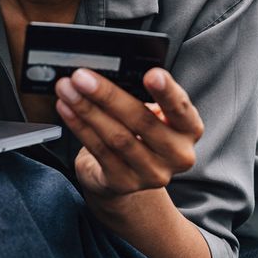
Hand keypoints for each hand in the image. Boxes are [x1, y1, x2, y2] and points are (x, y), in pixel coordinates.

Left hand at [54, 67, 203, 199]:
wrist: (128, 173)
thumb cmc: (141, 131)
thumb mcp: (151, 111)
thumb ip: (141, 95)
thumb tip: (108, 73)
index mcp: (189, 129)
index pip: (181, 108)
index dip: (167, 92)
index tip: (152, 74)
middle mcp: (177, 154)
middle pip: (141, 121)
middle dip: (108, 95)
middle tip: (82, 77)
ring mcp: (152, 173)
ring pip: (117, 137)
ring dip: (87, 110)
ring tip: (68, 90)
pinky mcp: (125, 183)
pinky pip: (100, 151)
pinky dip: (80, 127)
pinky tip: (67, 110)